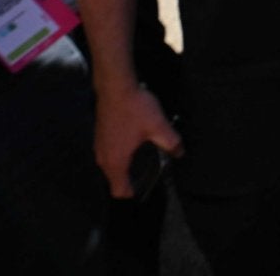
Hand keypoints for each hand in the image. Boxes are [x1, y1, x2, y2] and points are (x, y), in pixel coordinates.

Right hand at [94, 84, 182, 198]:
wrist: (115, 86)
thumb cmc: (135, 109)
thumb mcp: (158, 126)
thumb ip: (171, 143)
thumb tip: (180, 153)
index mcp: (115, 162)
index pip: (119, 191)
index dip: (133, 193)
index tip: (147, 186)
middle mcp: (103, 158)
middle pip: (114, 180)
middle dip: (130, 180)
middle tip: (150, 171)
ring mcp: (99, 145)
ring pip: (110, 166)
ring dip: (124, 166)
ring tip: (143, 157)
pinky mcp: (100, 134)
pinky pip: (109, 153)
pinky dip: (119, 154)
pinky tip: (134, 142)